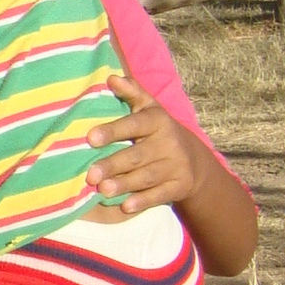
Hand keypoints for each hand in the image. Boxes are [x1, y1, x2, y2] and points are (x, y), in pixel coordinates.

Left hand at [84, 74, 203, 214]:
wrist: (194, 160)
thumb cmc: (158, 131)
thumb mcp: (149, 109)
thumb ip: (131, 93)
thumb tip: (112, 78)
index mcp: (158, 121)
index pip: (135, 124)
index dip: (113, 131)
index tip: (90, 138)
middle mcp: (169, 143)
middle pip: (137, 155)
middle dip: (113, 165)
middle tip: (90, 174)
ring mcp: (176, 166)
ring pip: (147, 177)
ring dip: (124, 184)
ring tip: (102, 190)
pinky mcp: (180, 186)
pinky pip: (160, 195)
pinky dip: (143, 201)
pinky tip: (125, 206)